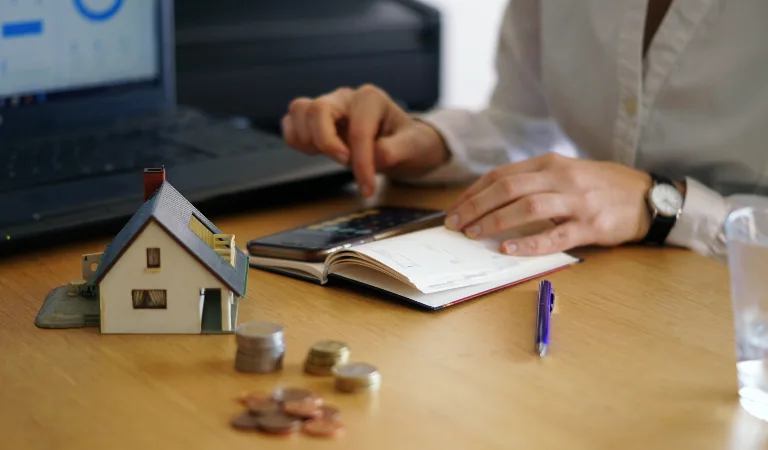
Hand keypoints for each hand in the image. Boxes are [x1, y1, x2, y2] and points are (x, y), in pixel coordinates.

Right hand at [282, 85, 449, 196]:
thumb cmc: (407, 142)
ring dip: (309, 140)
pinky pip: (291, 123)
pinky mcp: (314, 119)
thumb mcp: (414, 147)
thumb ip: (397, 150)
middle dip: (327, 143)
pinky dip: (297, 140)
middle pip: (317, 110)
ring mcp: (327, 105)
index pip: (358, 130)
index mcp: (371, 99)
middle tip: (344, 164)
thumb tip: (377, 155)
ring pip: (299, 111)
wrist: (402, 143)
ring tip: (334, 156)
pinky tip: (317, 153)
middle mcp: (345, 97)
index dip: (361, 162)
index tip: (367, 187)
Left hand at [444, 153, 653, 254]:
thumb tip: (491, 199)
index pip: (501, 175)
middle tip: (454, 224)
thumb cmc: (600, 186)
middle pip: (508, 188)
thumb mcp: (565, 172)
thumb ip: (533, 181)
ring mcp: (577, 201)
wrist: (648, 196)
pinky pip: (555, 235)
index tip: (455, 208)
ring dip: (495, 221)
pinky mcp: (591, 225)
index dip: (474, 192)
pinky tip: (508, 249)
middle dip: (475, 206)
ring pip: (528, 207)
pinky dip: (529, 243)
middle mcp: (561, 177)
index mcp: (550, 163)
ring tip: (473, 234)